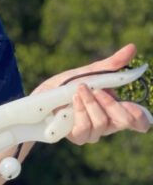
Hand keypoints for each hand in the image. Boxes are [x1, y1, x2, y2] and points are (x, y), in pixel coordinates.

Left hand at [32, 44, 150, 144]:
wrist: (43, 94)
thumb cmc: (69, 84)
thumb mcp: (91, 72)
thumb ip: (112, 64)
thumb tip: (133, 47)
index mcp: (116, 110)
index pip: (137, 121)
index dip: (140, 118)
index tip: (137, 111)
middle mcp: (107, 124)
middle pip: (123, 121)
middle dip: (112, 104)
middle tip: (99, 90)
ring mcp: (92, 133)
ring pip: (101, 123)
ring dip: (90, 104)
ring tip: (79, 90)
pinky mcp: (77, 137)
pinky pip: (84, 128)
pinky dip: (79, 111)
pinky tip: (73, 100)